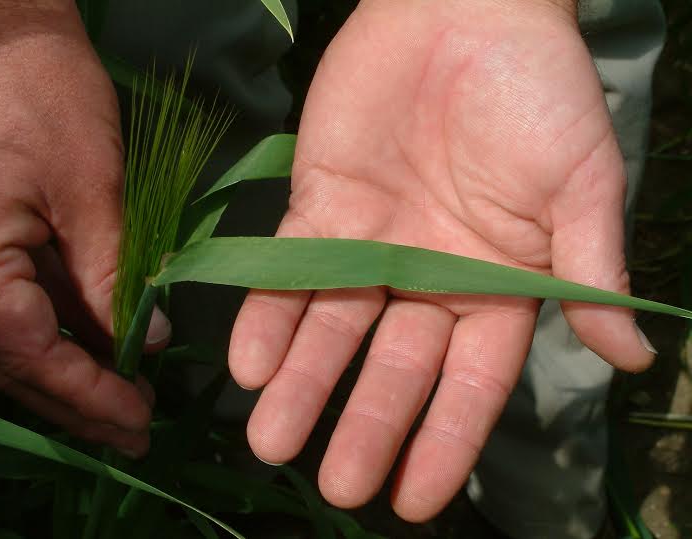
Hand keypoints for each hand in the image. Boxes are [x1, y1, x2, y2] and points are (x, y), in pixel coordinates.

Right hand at [0, 1, 166, 456]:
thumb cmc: (37, 96)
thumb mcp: (90, 191)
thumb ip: (112, 276)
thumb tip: (145, 341)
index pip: (37, 359)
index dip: (92, 396)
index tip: (139, 419)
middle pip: (14, 368)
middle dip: (78, 404)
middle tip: (132, 431)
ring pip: (6, 348)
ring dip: (64, 379)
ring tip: (118, 405)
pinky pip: (3, 312)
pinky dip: (48, 340)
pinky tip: (89, 353)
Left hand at [229, 0, 654, 520]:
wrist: (463, 9)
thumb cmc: (537, 93)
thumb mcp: (582, 184)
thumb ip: (591, 272)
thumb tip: (634, 357)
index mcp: (494, 287)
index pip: (469, 383)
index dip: (444, 440)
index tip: (416, 499)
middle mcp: (427, 279)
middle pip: (392, 368)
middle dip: (364, 425)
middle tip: (335, 486)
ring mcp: (369, 247)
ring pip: (330, 329)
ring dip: (301, 385)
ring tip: (270, 440)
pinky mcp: (319, 209)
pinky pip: (288, 271)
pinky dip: (268, 314)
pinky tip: (250, 362)